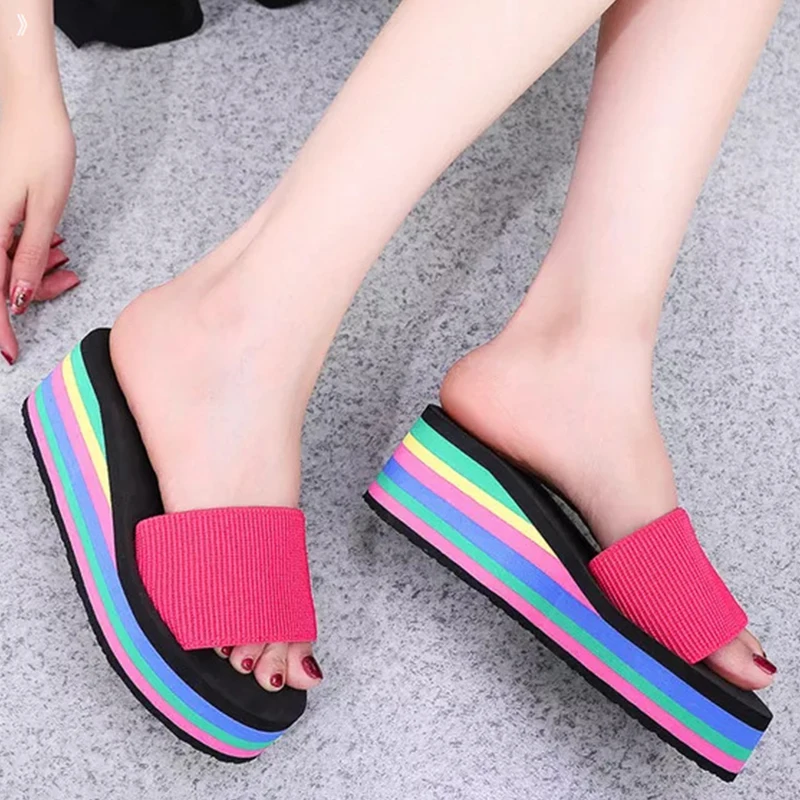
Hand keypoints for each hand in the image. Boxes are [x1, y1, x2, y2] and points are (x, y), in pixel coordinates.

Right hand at [0, 97, 76, 363]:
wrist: (30, 99)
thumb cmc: (42, 145)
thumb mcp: (46, 208)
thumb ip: (27, 255)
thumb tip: (15, 297)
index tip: (10, 352)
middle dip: (29, 290)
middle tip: (65, 280)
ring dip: (31, 269)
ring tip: (63, 257)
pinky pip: (2, 241)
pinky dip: (28, 250)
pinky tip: (51, 244)